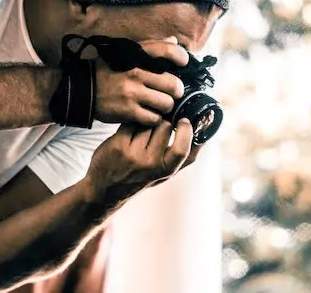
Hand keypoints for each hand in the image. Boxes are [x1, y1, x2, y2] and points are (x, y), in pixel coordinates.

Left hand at [84, 119, 200, 204]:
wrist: (105, 190)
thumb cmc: (141, 178)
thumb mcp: (166, 174)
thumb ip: (185, 158)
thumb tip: (206, 136)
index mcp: (166, 170)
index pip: (183, 149)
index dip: (185, 131)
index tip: (184, 121)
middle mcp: (151, 164)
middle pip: (165, 126)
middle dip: (162, 120)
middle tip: (157, 123)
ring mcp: (134, 155)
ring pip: (148, 122)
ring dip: (146, 121)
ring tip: (142, 129)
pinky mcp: (118, 146)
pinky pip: (131, 123)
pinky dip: (131, 123)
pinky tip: (129, 131)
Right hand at [93, 37, 188, 125]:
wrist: (81, 89)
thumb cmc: (107, 71)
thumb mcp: (126, 53)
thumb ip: (152, 47)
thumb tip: (174, 40)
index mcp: (137, 56)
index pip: (169, 51)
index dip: (182, 58)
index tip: (183, 65)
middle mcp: (136, 72)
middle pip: (174, 84)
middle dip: (175, 91)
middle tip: (170, 94)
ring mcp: (133, 93)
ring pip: (166, 103)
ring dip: (164, 107)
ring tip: (157, 105)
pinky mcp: (128, 111)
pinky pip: (153, 118)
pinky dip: (153, 119)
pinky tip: (147, 114)